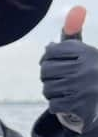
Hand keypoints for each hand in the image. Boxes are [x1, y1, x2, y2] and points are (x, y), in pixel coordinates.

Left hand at [40, 6, 97, 133]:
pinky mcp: (80, 106)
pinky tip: (65, 102)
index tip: (48, 61)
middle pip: (46, 70)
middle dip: (47, 75)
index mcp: (87, 53)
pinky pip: (53, 105)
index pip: (53, 50)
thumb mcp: (85, 55)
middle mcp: (86, 69)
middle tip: (54, 78)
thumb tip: (60, 30)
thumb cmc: (91, 72)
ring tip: (60, 90)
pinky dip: (57, 105)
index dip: (46, 56)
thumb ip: (71, 41)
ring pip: (47, 88)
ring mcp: (83, 88)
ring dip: (51, 91)